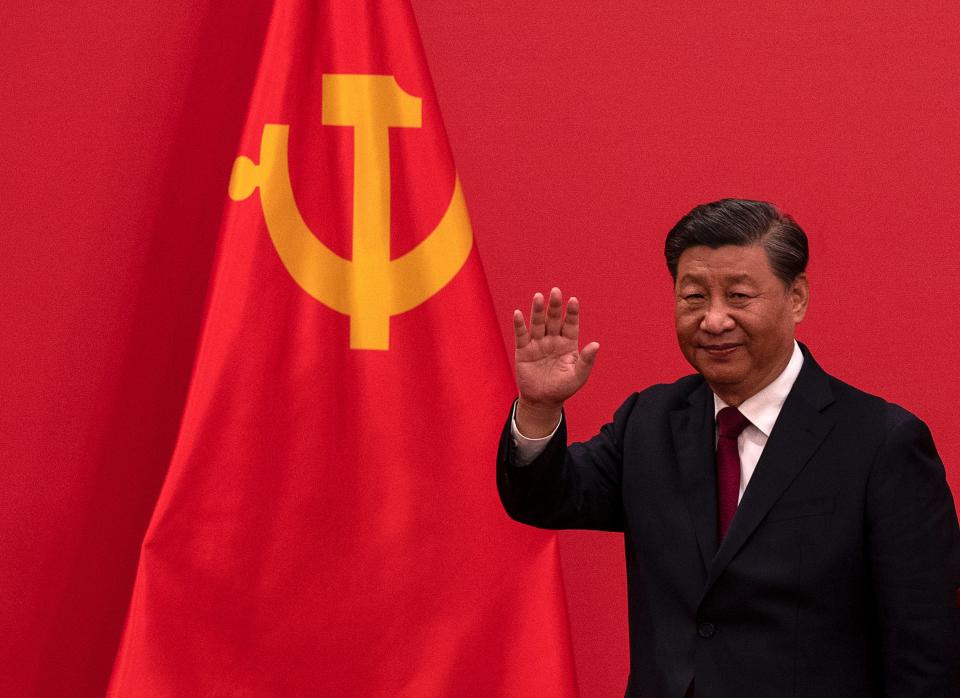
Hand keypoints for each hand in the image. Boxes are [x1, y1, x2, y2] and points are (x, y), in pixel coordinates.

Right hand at [513, 288, 599, 435]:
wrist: (543, 401)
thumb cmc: (563, 388)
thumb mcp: (578, 376)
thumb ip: (586, 360)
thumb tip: (596, 344)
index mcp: (568, 343)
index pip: (571, 324)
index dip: (572, 313)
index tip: (573, 300)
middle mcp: (553, 339)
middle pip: (554, 319)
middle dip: (555, 306)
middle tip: (556, 291)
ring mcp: (538, 343)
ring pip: (538, 323)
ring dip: (538, 310)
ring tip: (538, 297)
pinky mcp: (523, 350)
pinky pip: (521, 335)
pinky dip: (519, 324)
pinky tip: (518, 313)